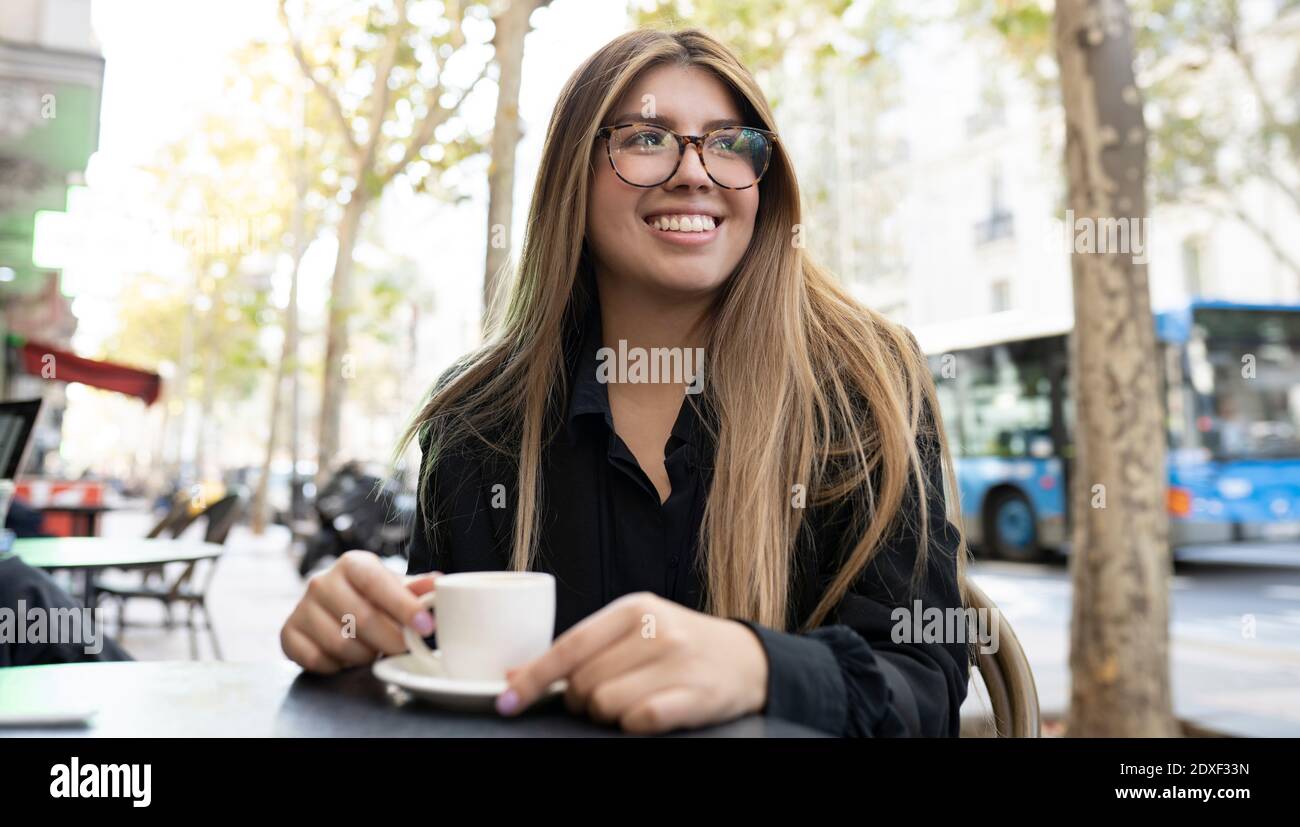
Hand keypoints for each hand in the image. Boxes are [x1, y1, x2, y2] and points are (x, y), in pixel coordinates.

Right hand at [280, 549, 439, 672]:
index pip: (378, 584)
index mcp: (352, 564)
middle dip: (391, 640)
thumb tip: (439, 582)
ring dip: (365, 655)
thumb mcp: (396, 588)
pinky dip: (337, 666)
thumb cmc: (371, 598)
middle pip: (362, 618)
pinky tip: (346, 657)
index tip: (426, 627)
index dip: (404, 607)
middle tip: (404, 648)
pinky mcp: (288, 634)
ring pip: (341, 644)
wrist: (333, 608)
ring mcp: (301, 608)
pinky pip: (317, 660)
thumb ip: (417, 588)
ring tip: (373, 650)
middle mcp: (321, 582)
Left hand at [496, 592, 768, 733]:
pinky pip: (639, 722)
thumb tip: (513, 677)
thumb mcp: (633, 631)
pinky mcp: (695, 695)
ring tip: (631, 702)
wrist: (747, 659)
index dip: (532, 677)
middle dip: (582, 700)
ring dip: (608, 715)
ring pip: (605, 705)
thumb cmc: (679, 644)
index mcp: (633, 608)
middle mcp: (655, 630)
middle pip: (583, 683)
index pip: (569, 645)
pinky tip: (650, 713)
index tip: (508, 701)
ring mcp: (677, 662)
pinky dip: (635, 724)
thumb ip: (580, 649)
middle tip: (604, 696)